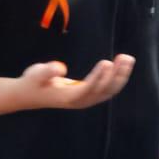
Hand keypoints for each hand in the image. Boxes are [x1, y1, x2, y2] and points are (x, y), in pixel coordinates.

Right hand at [14, 57, 133, 109]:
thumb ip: (45, 72)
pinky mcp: (90, 96)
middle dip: (116, 75)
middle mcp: (80, 101)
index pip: (88, 88)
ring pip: (109, 91)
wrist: (30, 95)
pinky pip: (108, 89)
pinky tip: (123, 65)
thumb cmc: (33, 82)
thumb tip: (59, 68)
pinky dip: (118, 78)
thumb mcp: (34, 74)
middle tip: (125, 57)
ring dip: (121, 75)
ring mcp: (87, 100)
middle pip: (104, 91)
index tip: (106, 62)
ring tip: (127, 58)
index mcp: (68, 97)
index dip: (98, 77)